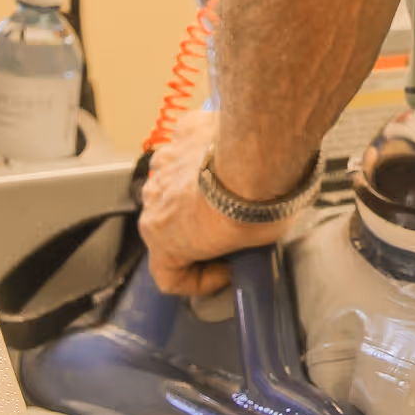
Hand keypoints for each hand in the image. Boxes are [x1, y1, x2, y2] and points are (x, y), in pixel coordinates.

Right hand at [137, 114, 307, 295]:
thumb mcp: (251, 246)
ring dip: (197, 191)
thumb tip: (246, 240)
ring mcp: (164, 163)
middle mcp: (153, 200)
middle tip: (233, 228)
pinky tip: (234, 157)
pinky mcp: (182, 133)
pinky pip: (190, 150)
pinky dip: (207, 156)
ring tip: (233, 189)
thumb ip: (236, 246)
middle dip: (197, 230)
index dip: (201, 281)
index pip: (168, 275)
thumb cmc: (254, 207)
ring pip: (176, 184)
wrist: (261, 156)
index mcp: (161, 238)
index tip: (228, 271)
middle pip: (170, 225)